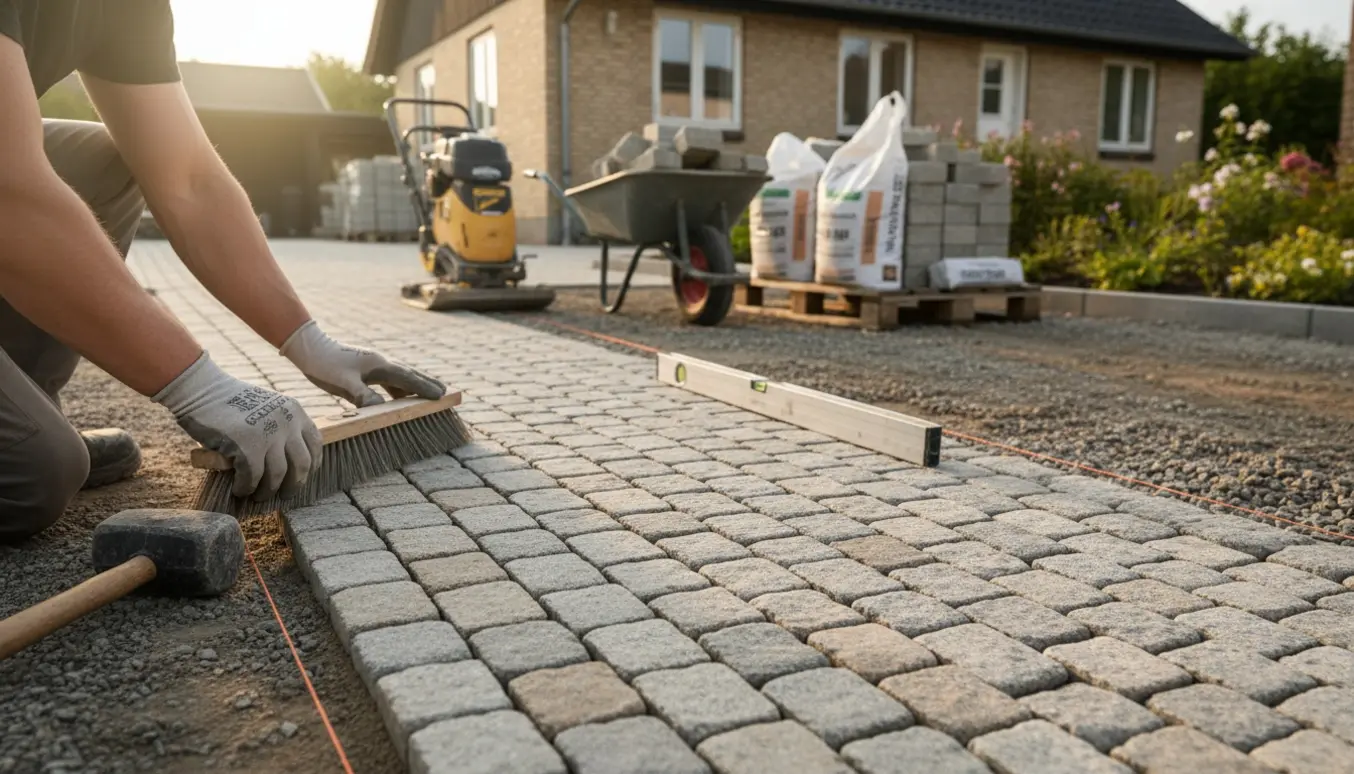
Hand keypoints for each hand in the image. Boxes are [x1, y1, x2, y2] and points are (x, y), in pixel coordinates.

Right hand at [154, 352, 322, 500]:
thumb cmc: (230, 403)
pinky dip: (245, 488)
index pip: (315, 445)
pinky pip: (252, 477)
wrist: (201, 389)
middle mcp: (287, 422)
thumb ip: (280, 431)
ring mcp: (268, 434)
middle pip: (301, 465)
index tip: (303, 477)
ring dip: (267, 491)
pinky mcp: (247, 446)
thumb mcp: (267, 410)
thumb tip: (286, 469)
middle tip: (284, 495)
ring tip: (257, 496)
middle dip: (293, 485)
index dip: (312, 466)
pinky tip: (239, 490)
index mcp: (295, 411)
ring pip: (277, 475)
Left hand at [279, 320, 444, 407]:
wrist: (308, 348)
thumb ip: (362, 395)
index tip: (441, 395)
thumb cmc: (324, 364)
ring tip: (429, 393)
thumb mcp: (342, 382)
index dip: (424, 387)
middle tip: (445, 391)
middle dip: (427, 383)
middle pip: (409, 374)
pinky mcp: (365, 370)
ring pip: (400, 377)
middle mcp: (380, 363)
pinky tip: (399, 395)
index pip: (407, 377)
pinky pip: (388, 380)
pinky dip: (399, 388)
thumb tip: (379, 409)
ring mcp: (373, 366)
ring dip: (415, 385)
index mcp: (379, 365)